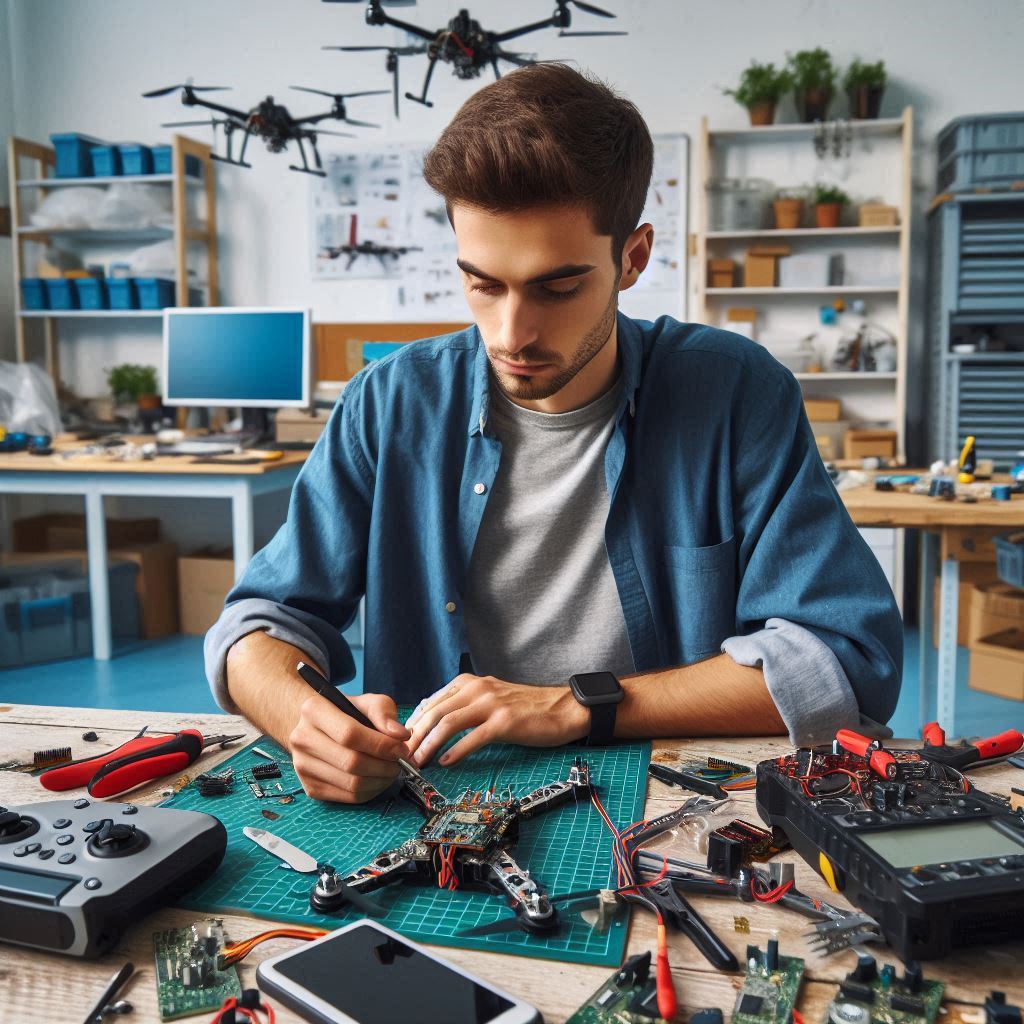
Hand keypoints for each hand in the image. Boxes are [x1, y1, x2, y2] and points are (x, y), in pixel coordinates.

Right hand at [289, 691, 410, 803]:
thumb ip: (384, 713)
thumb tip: (401, 736)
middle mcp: (301, 738)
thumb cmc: (347, 713)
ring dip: (381, 780)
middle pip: (351, 762)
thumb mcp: (367, 702)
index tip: (401, 748)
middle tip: (400, 762)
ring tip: (392, 770)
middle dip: (384, 766)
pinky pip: (348, 797)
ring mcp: (302, 766)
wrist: (319, 728)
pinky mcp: (310, 788)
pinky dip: (371, 791)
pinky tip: (378, 779)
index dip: (381, 745)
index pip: (349, 734)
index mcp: (313, 710)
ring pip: (352, 784)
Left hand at [406, 674, 589, 767]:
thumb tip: (432, 720)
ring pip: (449, 723)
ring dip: (429, 744)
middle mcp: (478, 688)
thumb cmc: (525, 707)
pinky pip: (474, 737)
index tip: (402, 742)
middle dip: (415, 736)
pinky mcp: (505, 722)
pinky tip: (446, 762)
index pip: (431, 701)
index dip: (413, 723)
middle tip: (402, 756)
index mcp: (470, 682)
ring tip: (418, 762)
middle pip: (435, 711)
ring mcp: (491, 704)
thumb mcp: (489, 697)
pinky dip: (456, 751)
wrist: (562, 708)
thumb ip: (463, 704)